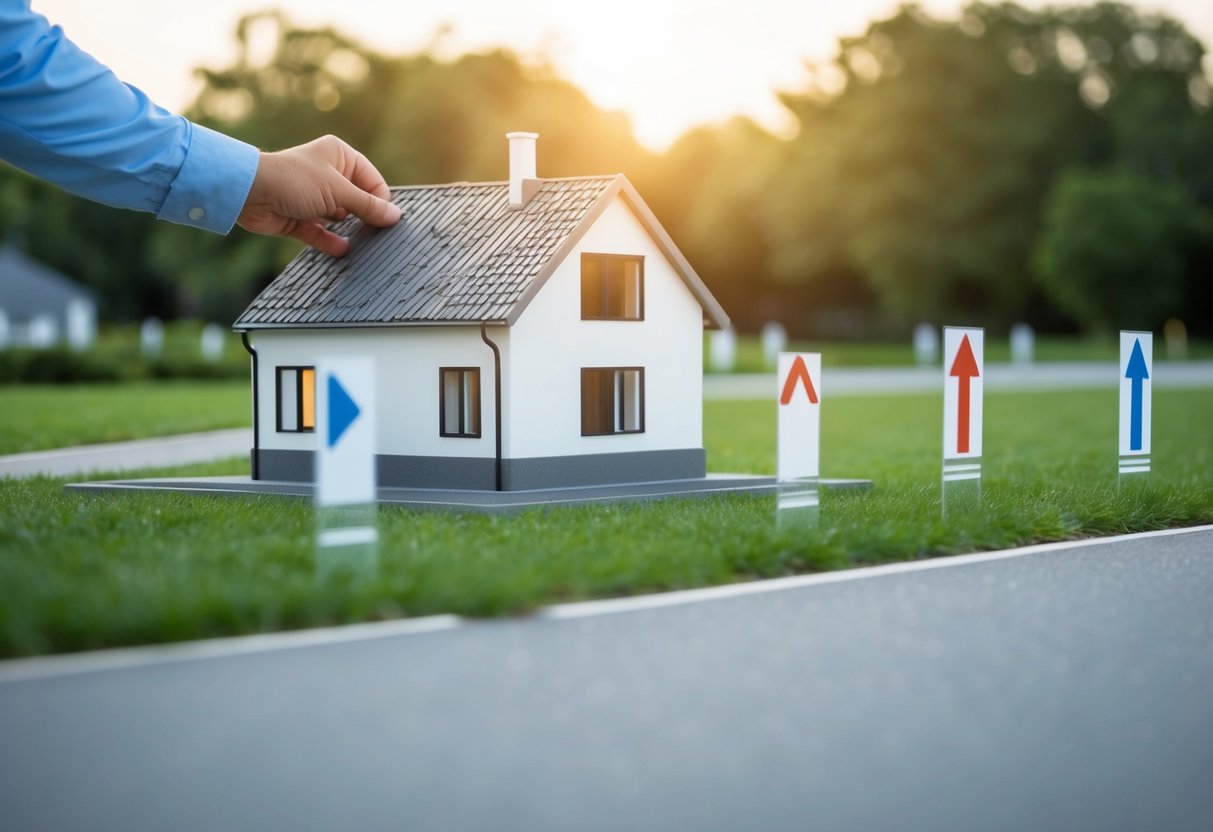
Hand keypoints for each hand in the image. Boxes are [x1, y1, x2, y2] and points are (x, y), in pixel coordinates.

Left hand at [237, 135, 401, 256]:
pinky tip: (343, 250)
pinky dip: (331, 242)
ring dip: (348, 230)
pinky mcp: (300, 218)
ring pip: (340, 218)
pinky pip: (321, 233)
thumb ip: (368, 206)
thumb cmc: (293, 180)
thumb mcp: (338, 191)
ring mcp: (313, 198)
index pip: (372, 180)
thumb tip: (395, 216)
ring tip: (362, 243)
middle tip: (376, 233)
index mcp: (339, 157)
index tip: (384, 218)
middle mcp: (327, 175)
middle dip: (365, 217)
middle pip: (357, 200)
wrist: (248, 192)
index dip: (379, 200)